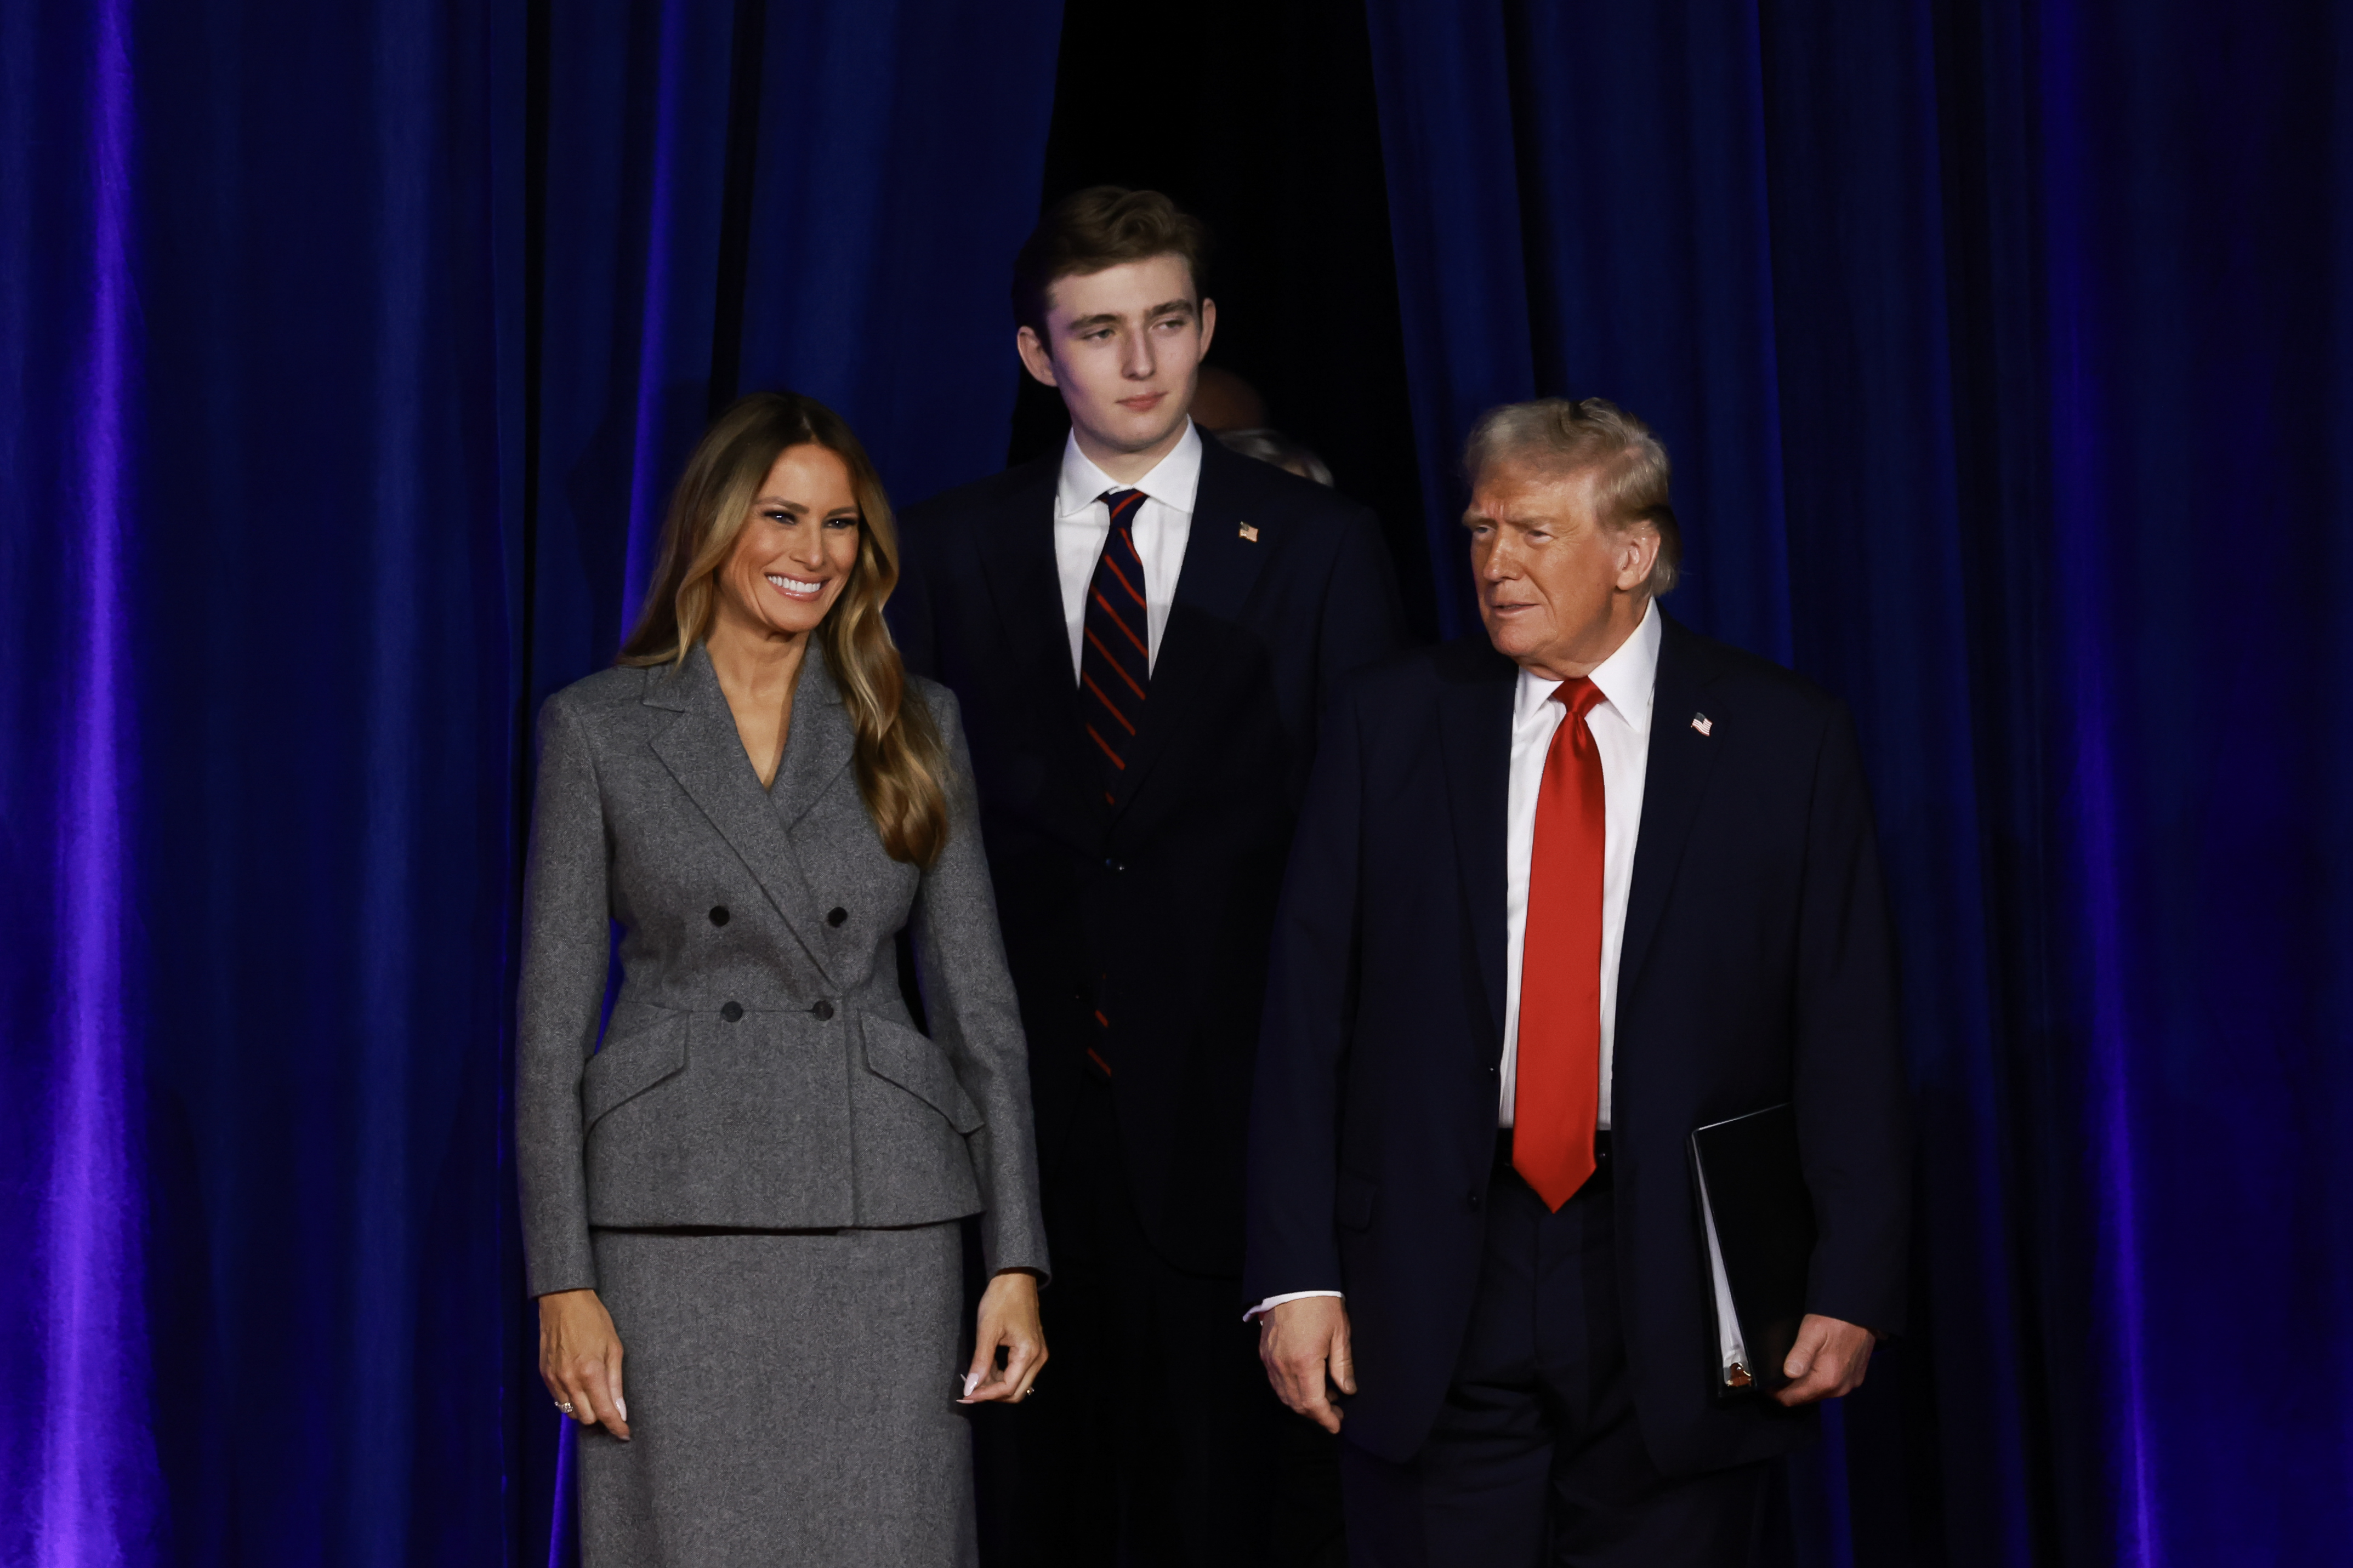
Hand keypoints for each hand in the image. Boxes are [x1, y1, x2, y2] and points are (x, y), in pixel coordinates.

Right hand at [539, 1288, 630, 1439]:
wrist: (563, 1301)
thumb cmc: (593, 1320)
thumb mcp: (614, 1348)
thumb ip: (616, 1382)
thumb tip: (620, 1411)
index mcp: (591, 1372)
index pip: (604, 1412)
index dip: (616, 1427)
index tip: (624, 1434)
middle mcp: (570, 1380)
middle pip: (586, 1418)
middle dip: (601, 1417)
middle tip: (611, 1408)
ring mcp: (554, 1379)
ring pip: (571, 1412)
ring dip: (585, 1410)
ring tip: (596, 1396)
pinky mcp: (545, 1375)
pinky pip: (559, 1400)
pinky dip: (571, 1400)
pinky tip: (580, 1388)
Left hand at [962, 1269, 1047, 1403]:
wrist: (1016, 1277)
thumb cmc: (1001, 1299)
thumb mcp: (987, 1330)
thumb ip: (981, 1362)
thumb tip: (970, 1388)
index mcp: (1029, 1353)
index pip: (1007, 1388)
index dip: (985, 1395)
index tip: (965, 1395)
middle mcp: (1038, 1358)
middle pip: (1016, 1392)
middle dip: (991, 1394)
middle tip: (969, 1390)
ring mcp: (1038, 1354)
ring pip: (1017, 1384)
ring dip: (996, 1386)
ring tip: (975, 1377)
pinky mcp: (1033, 1349)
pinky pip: (1018, 1372)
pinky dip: (1001, 1375)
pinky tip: (986, 1368)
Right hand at [1260, 1296, 1355, 1433]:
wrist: (1293, 1279)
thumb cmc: (1320, 1303)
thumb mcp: (1340, 1333)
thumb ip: (1343, 1366)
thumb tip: (1347, 1390)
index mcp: (1305, 1362)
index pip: (1314, 1404)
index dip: (1326, 1419)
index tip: (1337, 1425)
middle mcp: (1283, 1365)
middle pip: (1297, 1404)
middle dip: (1316, 1413)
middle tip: (1334, 1411)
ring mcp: (1270, 1360)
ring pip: (1284, 1395)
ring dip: (1302, 1403)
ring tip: (1323, 1395)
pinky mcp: (1264, 1353)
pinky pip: (1275, 1382)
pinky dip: (1289, 1390)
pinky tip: (1304, 1383)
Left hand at [1773, 1313, 1875, 1406]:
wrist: (1863, 1312)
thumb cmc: (1836, 1319)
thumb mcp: (1812, 1331)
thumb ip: (1800, 1354)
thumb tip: (1788, 1373)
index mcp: (1827, 1380)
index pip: (1792, 1399)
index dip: (1775, 1393)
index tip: (1765, 1383)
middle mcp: (1840, 1388)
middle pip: (1805, 1398)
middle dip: (1788, 1389)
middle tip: (1775, 1374)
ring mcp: (1849, 1384)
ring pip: (1818, 1393)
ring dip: (1803, 1385)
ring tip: (1790, 1369)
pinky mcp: (1855, 1377)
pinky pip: (1831, 1385)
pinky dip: (1818, 1380)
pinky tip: (1812, 1366)